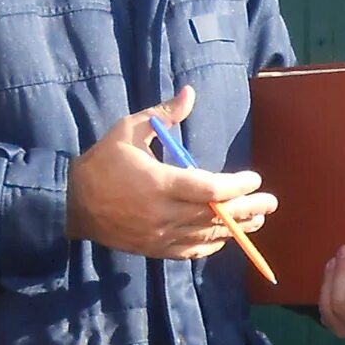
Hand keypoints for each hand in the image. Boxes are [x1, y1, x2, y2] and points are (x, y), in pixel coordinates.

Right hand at [65, 86, 279, 259]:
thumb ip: (164, 115)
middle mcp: (163, 214)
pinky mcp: (154, 248)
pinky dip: (210, 245)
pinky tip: (224, 238)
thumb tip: (190, 92)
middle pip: (215, 216)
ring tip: (258, 219)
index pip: (209, 189)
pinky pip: (190, 251)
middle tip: (271, 202)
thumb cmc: (103, 162)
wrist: (73, 202)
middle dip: (247, 209)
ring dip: (236, 229)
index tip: (254, 178)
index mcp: (159, 183)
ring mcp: (159, 235)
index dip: (237, 186)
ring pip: (206, 236)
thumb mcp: (129, 129)